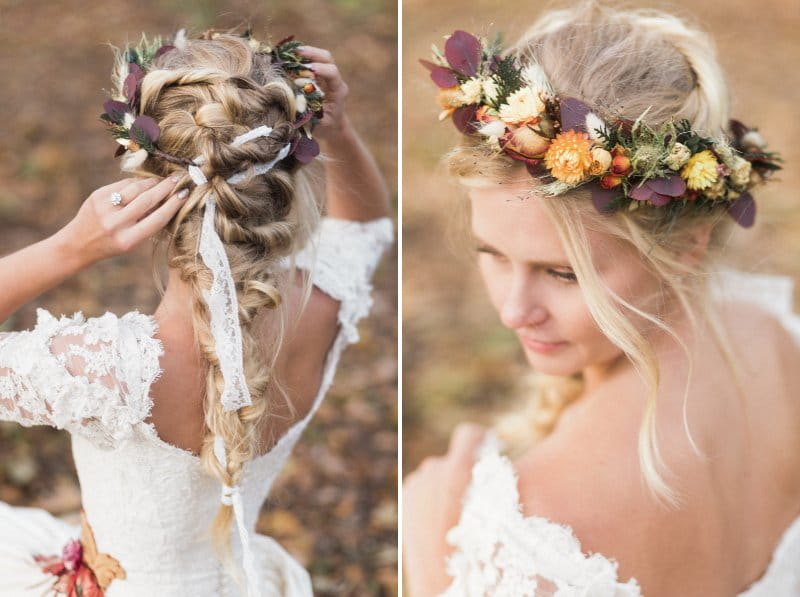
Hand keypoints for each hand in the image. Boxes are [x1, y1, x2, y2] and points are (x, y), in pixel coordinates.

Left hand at [58, 176, 187, 265]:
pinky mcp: (97, 196)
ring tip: (163, 180)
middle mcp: (116, 224)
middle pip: (148, 199)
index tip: (185, 194)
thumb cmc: (113, 243)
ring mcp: (105, 208)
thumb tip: (169, 198)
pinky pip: (123, 184)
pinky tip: (144, 182)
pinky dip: (136, 182)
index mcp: (128, 240)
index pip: (157, 218)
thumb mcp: (133, 241)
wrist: (79, 243)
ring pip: (136, 188)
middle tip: (179, 178)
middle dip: (166, 187)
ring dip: (152, 182)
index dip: (174, 204)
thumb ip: (148, 222)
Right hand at [297, 45, 348, 136]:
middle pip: (327, 58)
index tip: (310, 69)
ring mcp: (326, 76)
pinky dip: (301, 57)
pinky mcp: (319, 75)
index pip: (333, 73)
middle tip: (296, 52)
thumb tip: (290, 106)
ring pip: (320, 57)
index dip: (322, 69)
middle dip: (313, 53)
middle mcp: (334, 81)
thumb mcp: (319, 125)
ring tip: (290, 52)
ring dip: (306, 53)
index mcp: (338, 91)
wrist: (334, 126)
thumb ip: (308, 116)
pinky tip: (289, 57)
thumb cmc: (326, 127)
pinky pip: (311, 61)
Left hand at [402, 423, 486, 596]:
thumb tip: (499, 469)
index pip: (469, 434)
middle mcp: (434, 469)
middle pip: (452, 457)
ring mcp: (417, 483)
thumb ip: (493, 483)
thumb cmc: (479, 549)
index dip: (481, 439)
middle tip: (475, 495)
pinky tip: (440, 519)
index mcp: (458, 468)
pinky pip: (423, 487)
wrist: (442, 579)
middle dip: (464, 470)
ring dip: (446, 485)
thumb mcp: (496, 510)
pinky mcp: (406, 497)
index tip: (489, 447)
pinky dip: (431, 497)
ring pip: (436, 473)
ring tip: (457, 513)